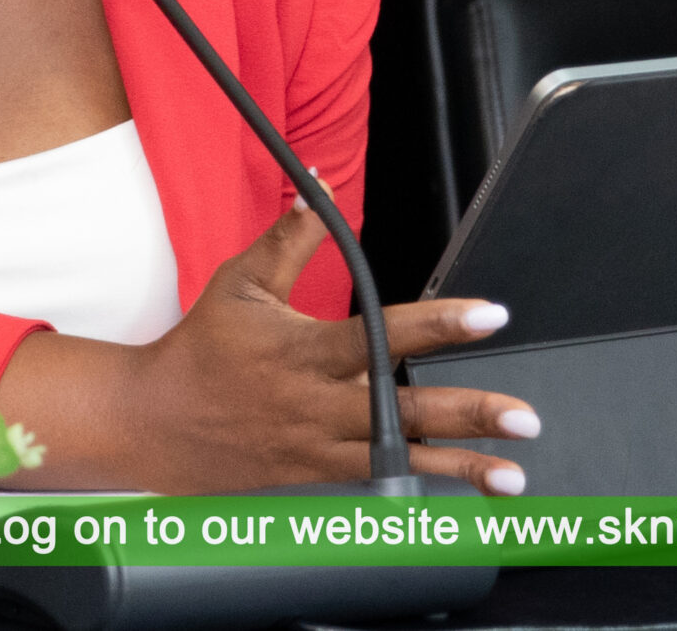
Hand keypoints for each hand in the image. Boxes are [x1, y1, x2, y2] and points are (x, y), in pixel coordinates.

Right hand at [0, 203, 537, 492]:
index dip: (440, 324)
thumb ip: (291, 238)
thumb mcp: (242, 282)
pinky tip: (460, 490)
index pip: (382, 334)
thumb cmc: (200, 348)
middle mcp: (317, 404)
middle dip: (469, 415)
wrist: (152, 423)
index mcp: (304, 351)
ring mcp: (317, 448)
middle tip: (524, 418)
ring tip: (513, 477)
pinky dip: (418, 485)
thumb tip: (320, 185)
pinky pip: (376, 482)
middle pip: (403, 409)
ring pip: (400, 458)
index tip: (490, 315)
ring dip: (460, 468)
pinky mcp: (313, 478)